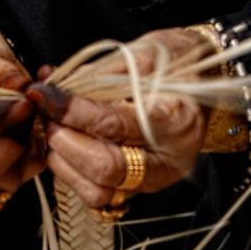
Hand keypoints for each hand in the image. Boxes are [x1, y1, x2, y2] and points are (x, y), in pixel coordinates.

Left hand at [44, 28, 209, 211]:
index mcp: (177, 121)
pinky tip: (66, 146)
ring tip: (55, 129)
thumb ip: (97, 76)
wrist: (207, 79)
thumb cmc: (177, 62)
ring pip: (99, 191)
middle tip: (48, 115)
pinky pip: (99, 194)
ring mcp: (156, 179)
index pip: (114, 125)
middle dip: (66, 141)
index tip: (44, 94)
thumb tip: (52, 87)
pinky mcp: (140, 187)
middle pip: (105, 168)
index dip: (72, 111)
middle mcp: (169, 159)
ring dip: (65, 162)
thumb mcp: (142, 55)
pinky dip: (72, 173)